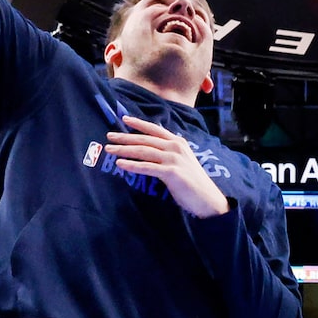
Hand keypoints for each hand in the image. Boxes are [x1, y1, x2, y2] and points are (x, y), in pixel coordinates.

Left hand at [105, 114, 228, 217]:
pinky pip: (147, 167)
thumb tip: (151, 151)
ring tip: (110, 149)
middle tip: (109, 136)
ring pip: (143, 151)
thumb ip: (169, 154)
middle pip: (145, 140)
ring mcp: (173, 159)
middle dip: (125, 137)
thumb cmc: (194, 183)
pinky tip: (120, 164)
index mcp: (178, 142)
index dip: (139, 123)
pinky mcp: (171, 172)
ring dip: (124, 150)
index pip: (155, 129)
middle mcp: (175, 147)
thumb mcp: (182, 162)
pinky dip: (132, 165)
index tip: (124, 119)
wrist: (208, 199)